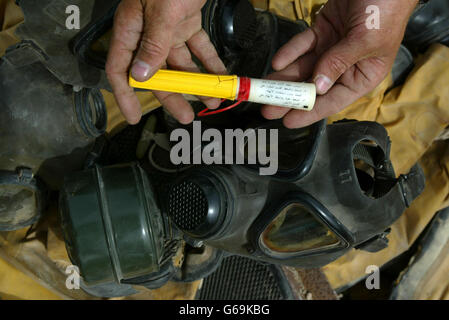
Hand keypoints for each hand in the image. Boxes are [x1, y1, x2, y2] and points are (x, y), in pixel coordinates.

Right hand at [106, 0, 226, 124]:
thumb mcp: (162, 10)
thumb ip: (152, 43)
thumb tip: (140, 76)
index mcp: (132, 29)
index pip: (120, 70)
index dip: (125, 95)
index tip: (133, 116)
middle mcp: (147, 32)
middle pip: (156, 73)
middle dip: (173, 96)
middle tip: (187, 116)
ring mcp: (168, 28)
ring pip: (179, 63)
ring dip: (197, 82)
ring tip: (214, 99)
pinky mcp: (187, 22)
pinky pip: (197, 48)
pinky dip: (209, 62)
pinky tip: (221, 76)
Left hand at [262, 0, 417, 127]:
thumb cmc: (386, 8)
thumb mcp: (366, 39)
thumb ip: (340, 61)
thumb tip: (319, 86)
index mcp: (363, 75)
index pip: (333, 100)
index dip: (310, 112)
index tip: (289, 121)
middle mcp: (345, 66)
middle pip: (313, 87)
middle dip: (290, 98)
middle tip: (268, 109)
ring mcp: (332, 48)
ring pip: (303, 68)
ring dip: (284, 78)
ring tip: (264, 89)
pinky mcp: (322, 31)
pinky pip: (302, 45)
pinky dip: (289, 53)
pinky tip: (277, 63)